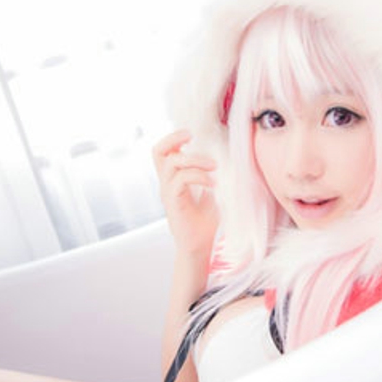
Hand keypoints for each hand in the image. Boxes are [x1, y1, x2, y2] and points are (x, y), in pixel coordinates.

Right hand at [152, 129, 218, 258]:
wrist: (200, 247)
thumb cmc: (205, 221)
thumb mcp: (210, 192)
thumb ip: (209, 175)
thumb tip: (224, 157)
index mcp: (174, 178)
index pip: (164, 151)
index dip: (173, 138)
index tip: (191, 135)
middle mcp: (167, 183)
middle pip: (158, 152)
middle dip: (174, 138)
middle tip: (191, 137)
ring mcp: (168, 192)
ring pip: (172, 163)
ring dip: (195, 159)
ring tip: (214, 166)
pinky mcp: (173, 203)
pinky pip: (181, 180)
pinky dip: (199, 177)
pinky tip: (213, 184)